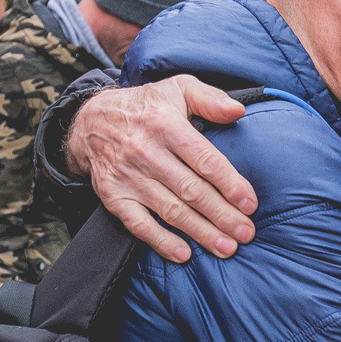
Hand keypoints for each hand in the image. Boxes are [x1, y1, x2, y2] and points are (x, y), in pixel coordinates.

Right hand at [64, 75, 256, 262]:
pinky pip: (138, 224)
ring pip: (170, 210)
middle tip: (246, 233)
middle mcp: (145, 152)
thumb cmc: (146, 106)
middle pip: (191, 190)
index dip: (229, 184)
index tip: (249, 204)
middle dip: (222, 215)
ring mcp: (128, 176)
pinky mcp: (113, 196)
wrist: (91, 121)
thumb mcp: (178, 88)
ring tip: (226, 247)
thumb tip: (238, 110)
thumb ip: (210, 98)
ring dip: (200, 232)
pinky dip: (161, 241)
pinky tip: (183, 254)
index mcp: (165, 124)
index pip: (204, 160)